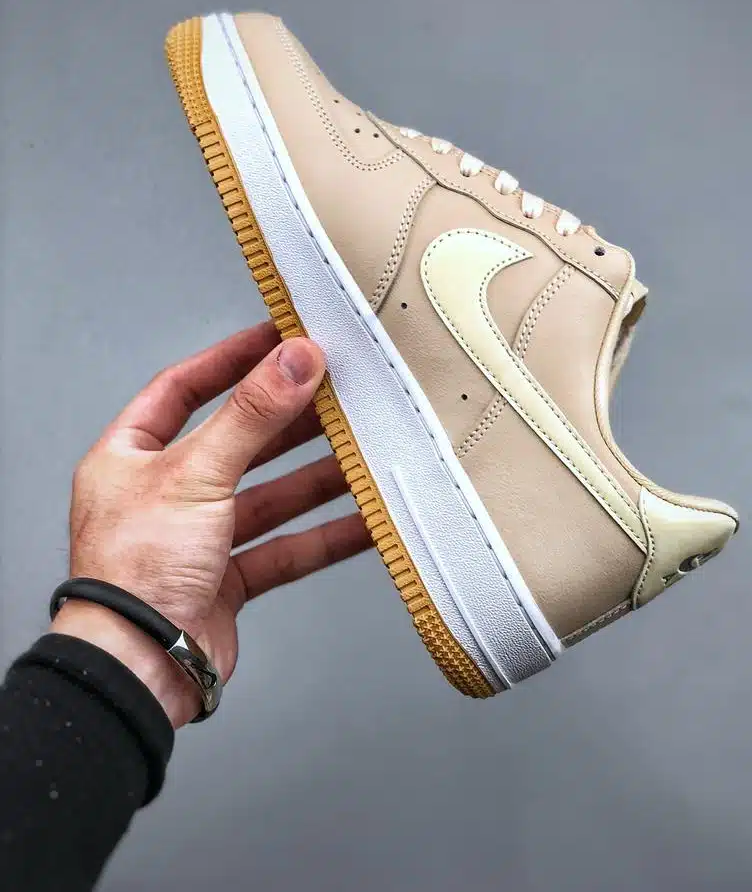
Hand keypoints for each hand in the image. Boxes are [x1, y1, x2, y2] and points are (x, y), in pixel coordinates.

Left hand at [50, 323, 368, 725]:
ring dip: (315, 477)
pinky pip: (285, 548)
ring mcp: (196, 539)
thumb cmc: (136, 570)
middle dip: (288, 420)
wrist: (139, 668)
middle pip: (236, 441)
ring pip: (267, 496)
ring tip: (363, 451)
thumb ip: (252, 415)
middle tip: (336, 391)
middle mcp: (162, 494)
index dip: (231, 360)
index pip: (183, 389)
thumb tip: (297, 358)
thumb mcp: (196, 473)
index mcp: (131, 456)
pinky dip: (324, 536)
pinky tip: (365, 522)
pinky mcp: (226, 580)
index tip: (279, 337)